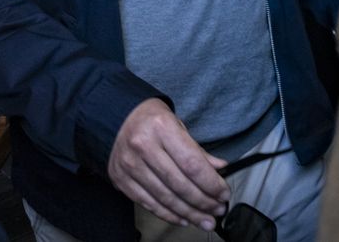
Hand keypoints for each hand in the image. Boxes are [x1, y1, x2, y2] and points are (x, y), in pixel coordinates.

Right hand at [108, 99, 229, 230]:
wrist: (115, 118)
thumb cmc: (150, 120)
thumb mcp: (176, 124)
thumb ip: (197, 149)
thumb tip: (219, 169)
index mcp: (161, 127)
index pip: (191, 163)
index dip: (210, 183)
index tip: (223, 193)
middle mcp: (143, 146)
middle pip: (179, 183)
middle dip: (203, 201)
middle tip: (218, 210)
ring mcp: (130, 164)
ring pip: (165, 197)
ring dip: (189, 213)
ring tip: (205, 220)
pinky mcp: (121, 179)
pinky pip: (148, 203)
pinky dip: (168, 214)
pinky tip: (183, 218)